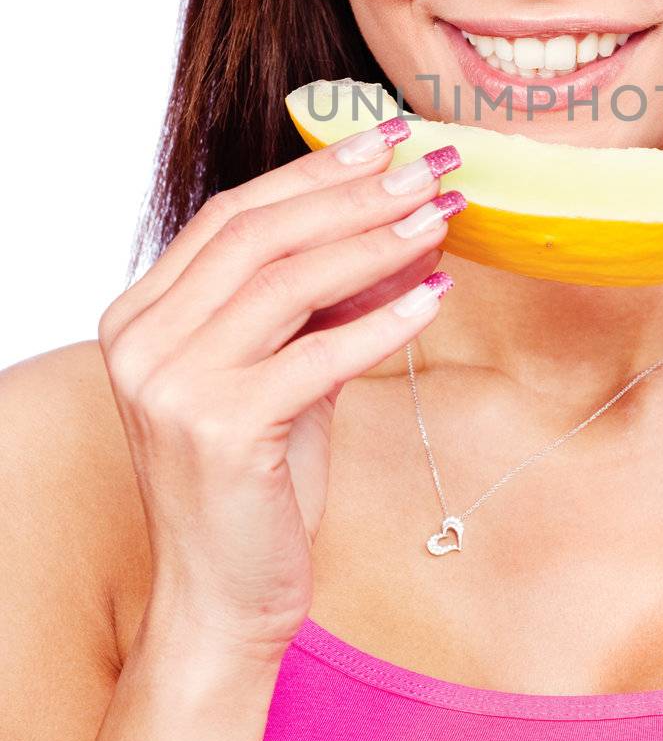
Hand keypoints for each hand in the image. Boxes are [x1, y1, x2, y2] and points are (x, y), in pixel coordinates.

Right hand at [97, 118, 465, 664]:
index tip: (384, 138)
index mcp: (142, 316)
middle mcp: (143, 342)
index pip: (233, 216)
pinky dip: (381, 322)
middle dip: (352, 192)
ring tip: (440, 216)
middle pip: (258, 236)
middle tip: (427, 165)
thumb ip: (326, 302)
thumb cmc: (256, 486)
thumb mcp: (288, 373)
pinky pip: (317, 356)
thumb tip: (404, 221)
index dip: (313, 171)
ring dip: (374, 241)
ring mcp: (172, 386)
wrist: (221, 602)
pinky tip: (433, 298)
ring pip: (285, 283)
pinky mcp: (220, 430)